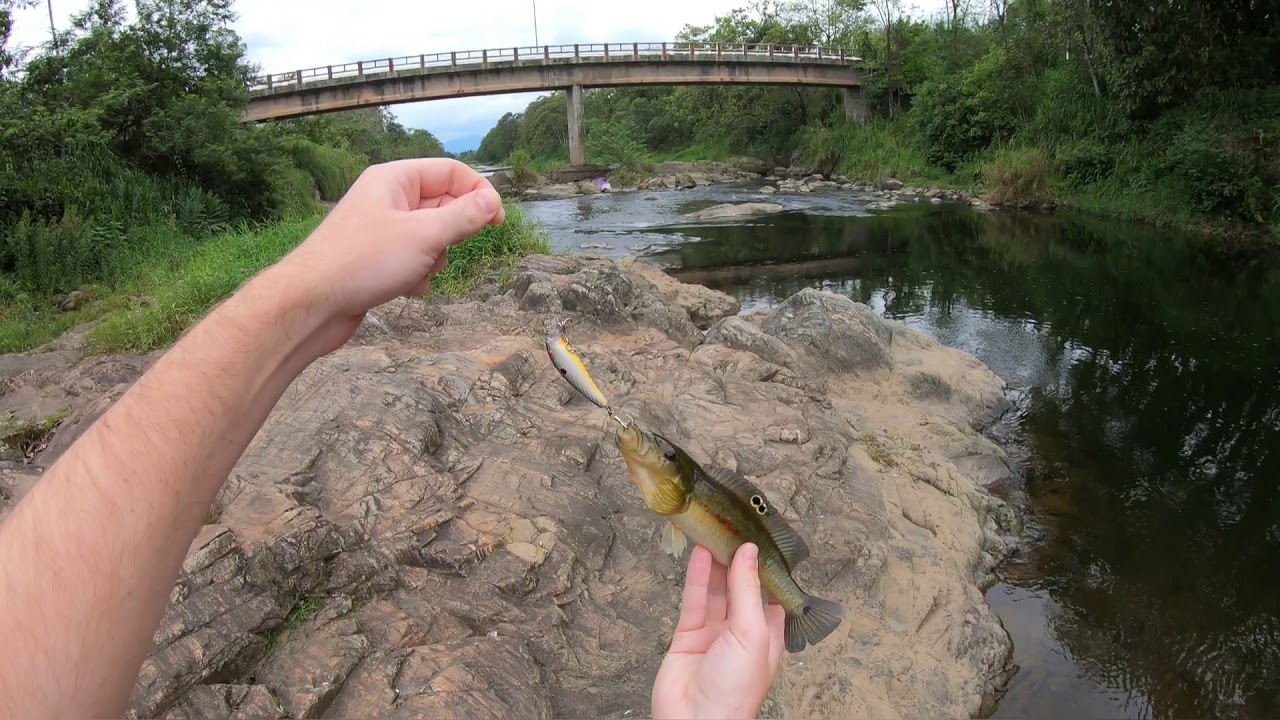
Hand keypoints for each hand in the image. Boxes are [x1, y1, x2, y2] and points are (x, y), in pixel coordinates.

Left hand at [271, 158, 504, 350]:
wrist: (310, 304)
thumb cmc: (363, 262)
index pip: (451, 171)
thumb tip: (492, 201)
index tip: (496, 222)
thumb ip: (463, 217)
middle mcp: (386, 198)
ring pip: (430, 235)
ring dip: (436, 256)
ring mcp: (380, 228)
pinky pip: (412, 258)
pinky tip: (408, 288)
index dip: (479, 193)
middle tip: (448, 249)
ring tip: (420, 270)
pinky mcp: (375, 258)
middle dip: (453, 231)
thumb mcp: (425, 236)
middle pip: (442, 204)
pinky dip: (418, 273)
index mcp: (395, 179)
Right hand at [653, 543, 785, 719]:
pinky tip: (701, 553)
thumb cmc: (735, 691)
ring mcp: (715, 633)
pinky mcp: (689, 635)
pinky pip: (695, 599)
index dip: (768, 568)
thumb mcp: (752, 634)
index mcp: (769, 636)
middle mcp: (743, 632)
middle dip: (740, 560)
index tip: (765, 538)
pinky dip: (698, 576)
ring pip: (718, 590)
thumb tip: (750, 553)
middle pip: (742, 588)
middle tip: (736, 527)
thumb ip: (748, 591)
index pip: (773, 594)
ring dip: (718, 563)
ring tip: (717, 532)